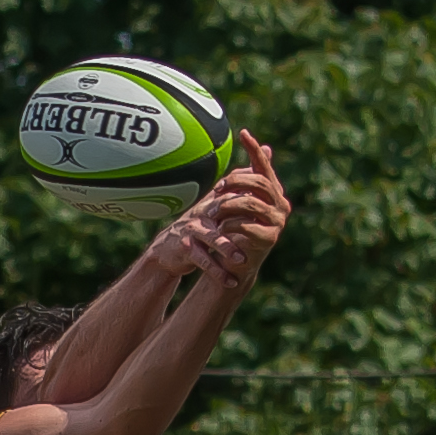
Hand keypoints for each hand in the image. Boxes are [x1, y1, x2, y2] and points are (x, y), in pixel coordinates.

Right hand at [146, 173, 265, 286]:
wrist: (168, 248)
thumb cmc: (198, 226)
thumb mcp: (215, 205)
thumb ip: (240, 184)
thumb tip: (266, 153)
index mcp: (213, 202)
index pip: (232, 195)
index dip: (247, 199)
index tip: (267, 207)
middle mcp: (203, 213)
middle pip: (223, 215)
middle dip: (240, 224)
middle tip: (256, 234)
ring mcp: (193, 231)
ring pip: (212, 240)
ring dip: (227, 250)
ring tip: (242, 260)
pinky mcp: (185, 249)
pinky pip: (203, 261)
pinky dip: (217, 272)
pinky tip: (231, 281)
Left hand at [199, 131, 288, 286]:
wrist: (236, 264)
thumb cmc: (235, 231)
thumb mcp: (238, 203)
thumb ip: (245, 180)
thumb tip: (264, 148)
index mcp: (274, 192)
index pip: (264, 166)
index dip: (254, 149)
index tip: (243, 133)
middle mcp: (281, 205)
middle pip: (259, 183)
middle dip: (235, 183)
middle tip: (217, 189)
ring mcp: (277, 222)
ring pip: (251, 203)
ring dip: (228, 205)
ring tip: (213, 212)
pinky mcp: (269, 239)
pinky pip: (247, 225)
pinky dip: (229, 224)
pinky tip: (219, 227)